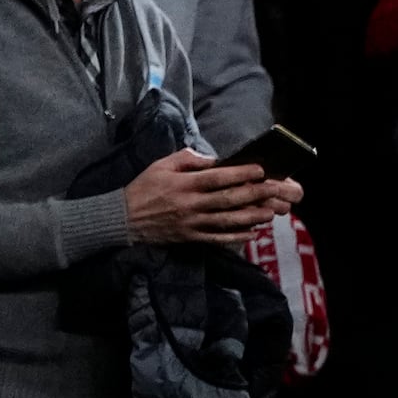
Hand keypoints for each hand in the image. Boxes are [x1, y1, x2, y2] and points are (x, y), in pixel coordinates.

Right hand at [124, 149, 293, 245]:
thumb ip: (187, 158)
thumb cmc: (144, 187)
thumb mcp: (161, 165)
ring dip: (251, 217)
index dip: (240, 174)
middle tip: (275, 190)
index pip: (217, 178)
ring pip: (226, 221)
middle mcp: (190, 204)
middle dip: (254, 194)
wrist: (122, 218)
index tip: (260, 170)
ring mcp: (191, 223)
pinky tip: (252, 233)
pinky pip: (216, 239)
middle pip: (227, 200)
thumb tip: (213, 158)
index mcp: (184, 184)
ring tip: (270, 213)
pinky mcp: (190, 237)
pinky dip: (235, 237)